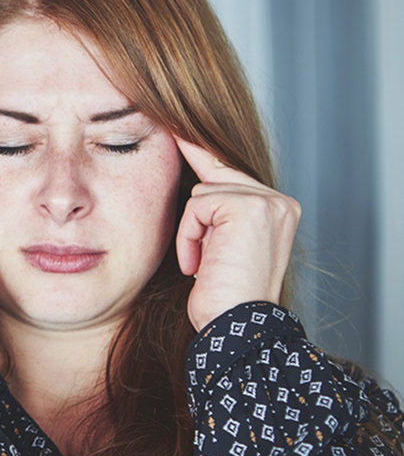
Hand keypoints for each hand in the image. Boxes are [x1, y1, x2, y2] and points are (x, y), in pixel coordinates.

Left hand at [175, 138, 300, 330]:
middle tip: (202, 253)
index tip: (175, 125)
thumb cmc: (221, 297)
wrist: (235, 329)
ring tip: (205, 265)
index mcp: (277, 209)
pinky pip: (197, 205)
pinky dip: (189, 236)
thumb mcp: (219, 247)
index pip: (230, 171)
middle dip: (195, 214)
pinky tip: (200, 264)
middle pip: (213, 177)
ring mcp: (268, 202)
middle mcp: (279, 201)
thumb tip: (193, 185)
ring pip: (201, 192)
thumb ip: (217, 214)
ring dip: (191, 231)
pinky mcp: (248, 207)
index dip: (199, 151)